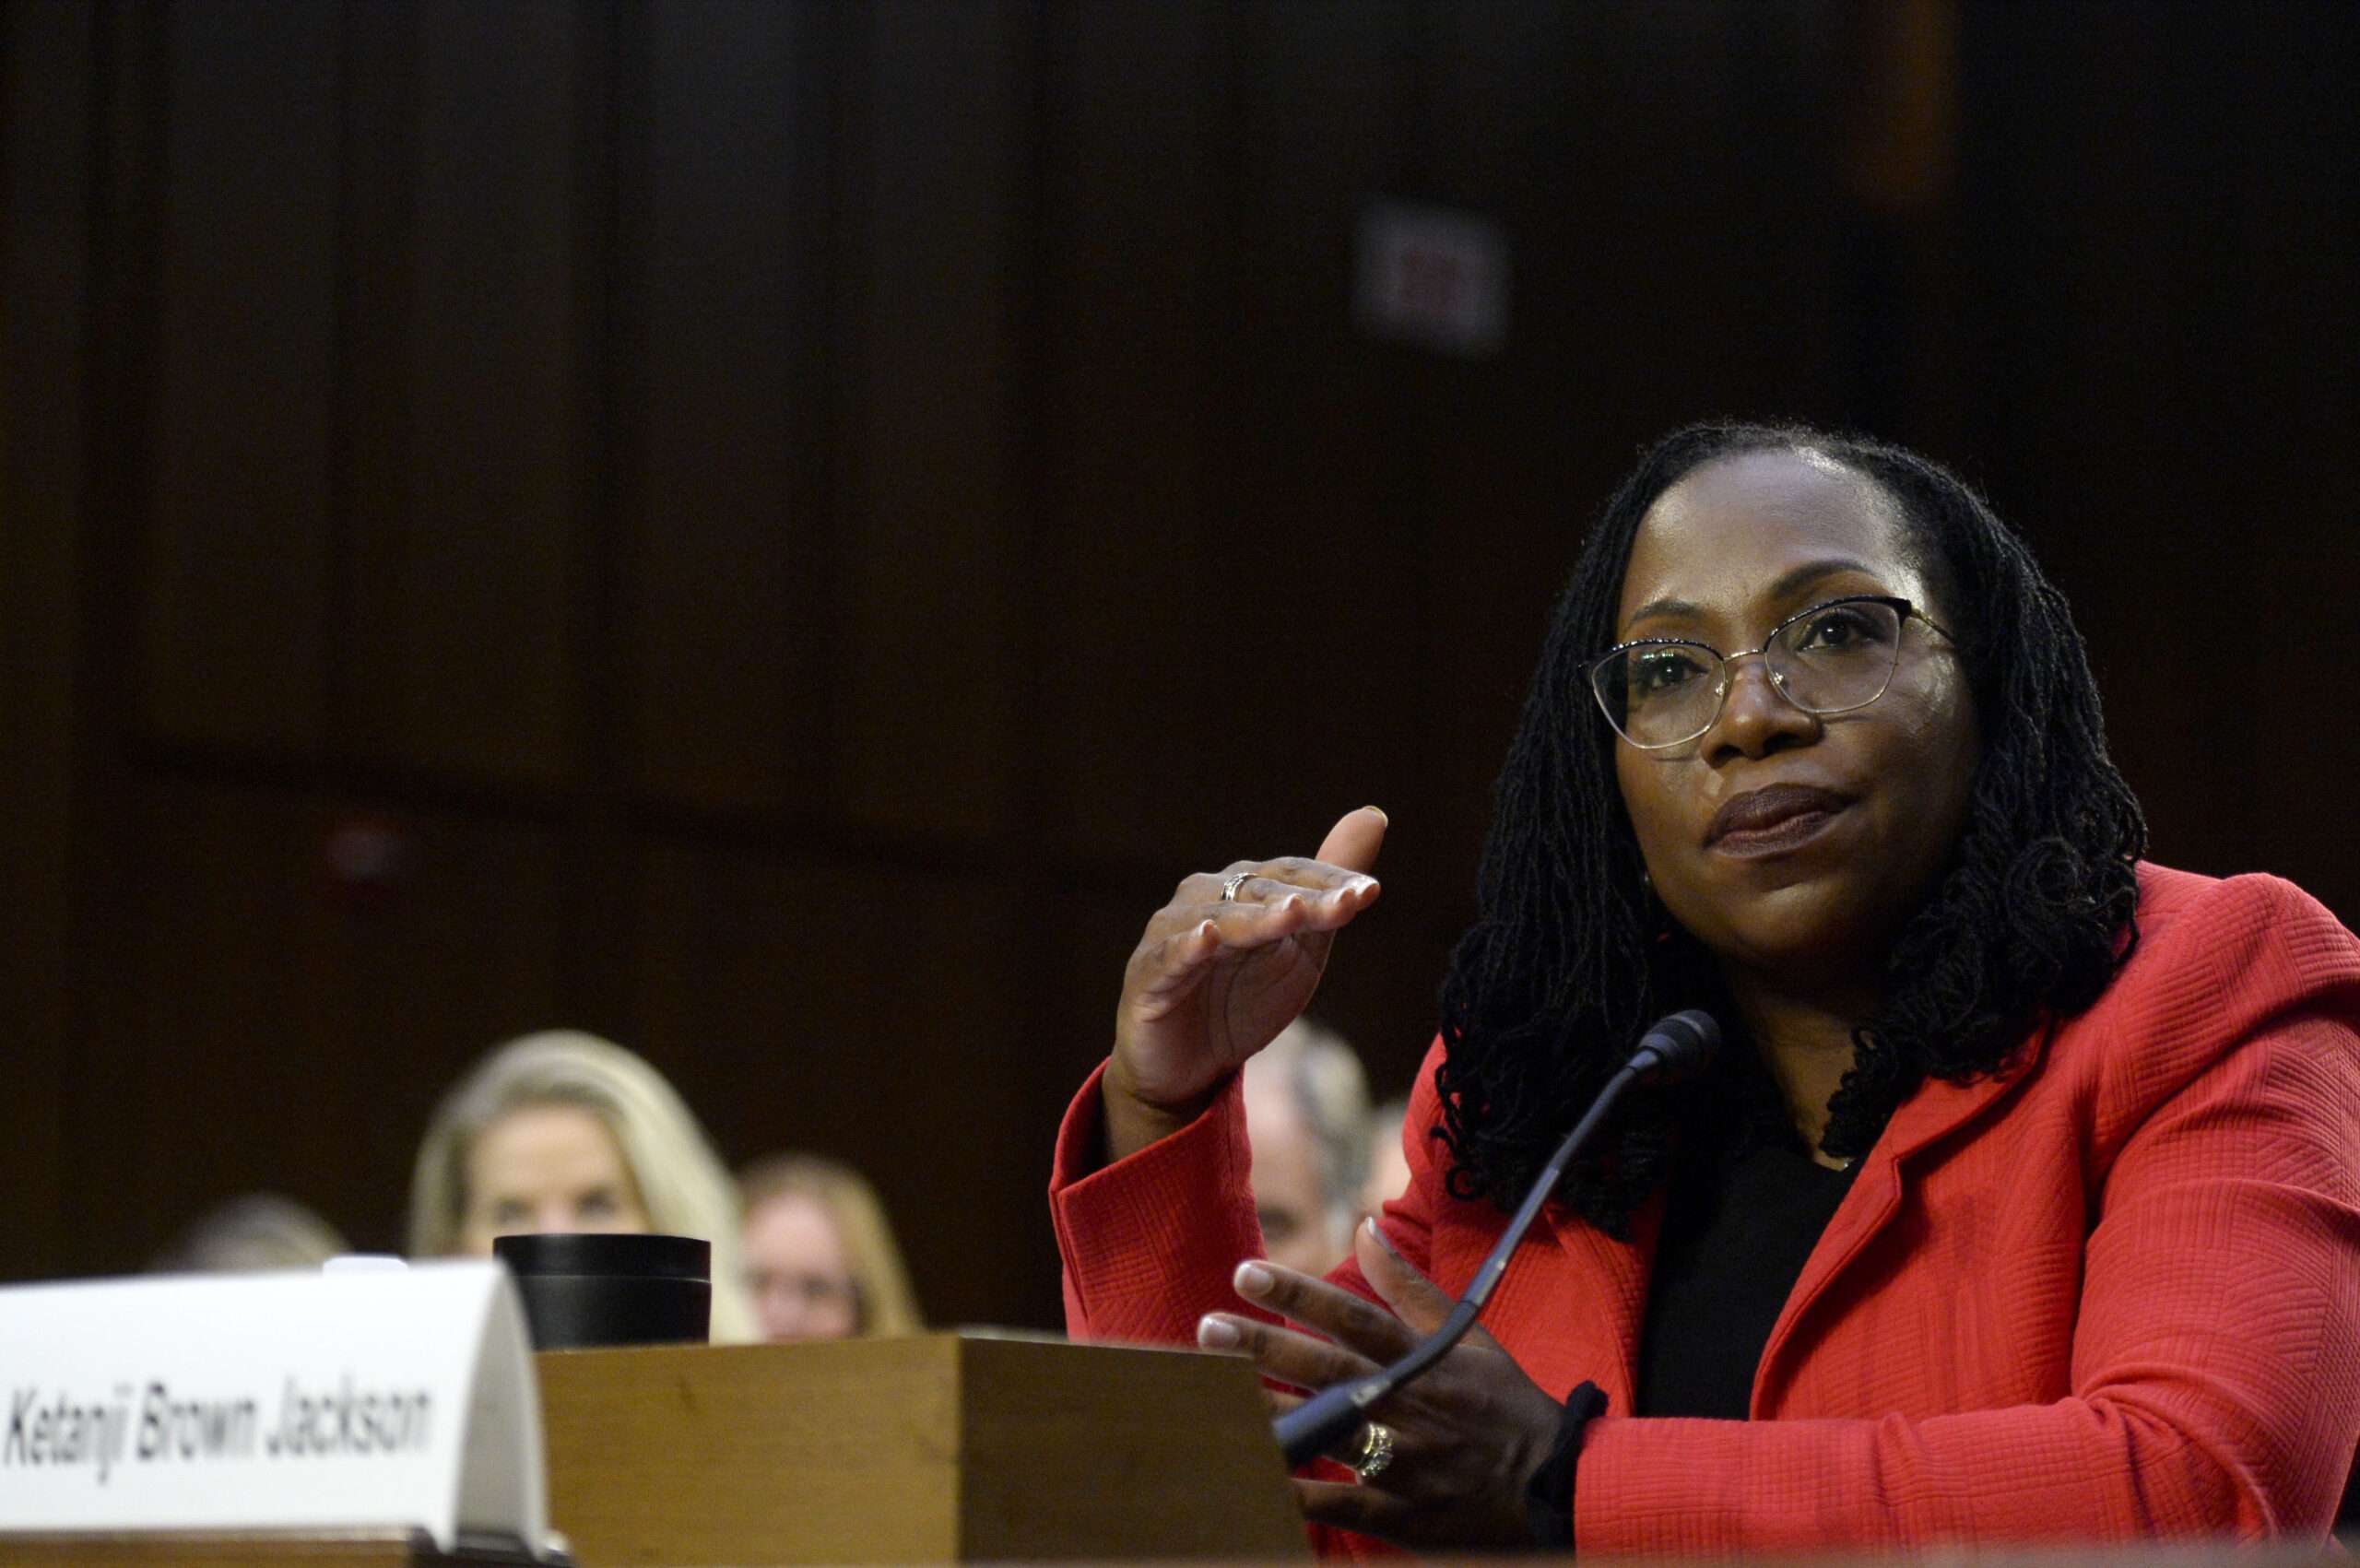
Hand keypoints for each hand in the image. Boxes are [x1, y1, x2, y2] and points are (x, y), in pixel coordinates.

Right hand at [1103, 807, 1385, 1158]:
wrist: (1187, 1070)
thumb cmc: (1242, 1001)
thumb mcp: (1301, 950)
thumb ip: (1330, 893)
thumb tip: (1374, 815)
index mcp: (1241, 890)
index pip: (1290, 874)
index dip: (1330, 882)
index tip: (1369, 892)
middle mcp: (1204, 899)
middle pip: (1259, 893)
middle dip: (1305, 900)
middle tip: (1346, 904)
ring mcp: (1172, 935)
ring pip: (1220, 920)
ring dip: (1257, 918)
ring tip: (1292, 913)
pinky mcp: (1148, 976)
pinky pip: (1171, 957)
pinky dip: (1189, 946)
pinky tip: (1209, 938)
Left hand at [1196, 1220, 1564, 1551]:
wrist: (1559, 1489)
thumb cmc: (1506, 1407)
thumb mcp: (1469, 1340)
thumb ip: (1409, 1288)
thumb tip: (1364, 1226)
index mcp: (1425, 1361)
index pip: (1354, 1318)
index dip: (1299, 1294)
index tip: (1247, 1273)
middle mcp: (1410, 1407)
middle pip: (1328, 1371)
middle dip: (1265, 1348)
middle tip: (1209, 1327)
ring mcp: (1406, 1464)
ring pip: (1327, 1435)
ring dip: (1269, 1414)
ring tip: (1213, 1396)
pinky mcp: (1403, 1515)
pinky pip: (1342, 1509)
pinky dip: (1300, 1498)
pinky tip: (1255, 1481)